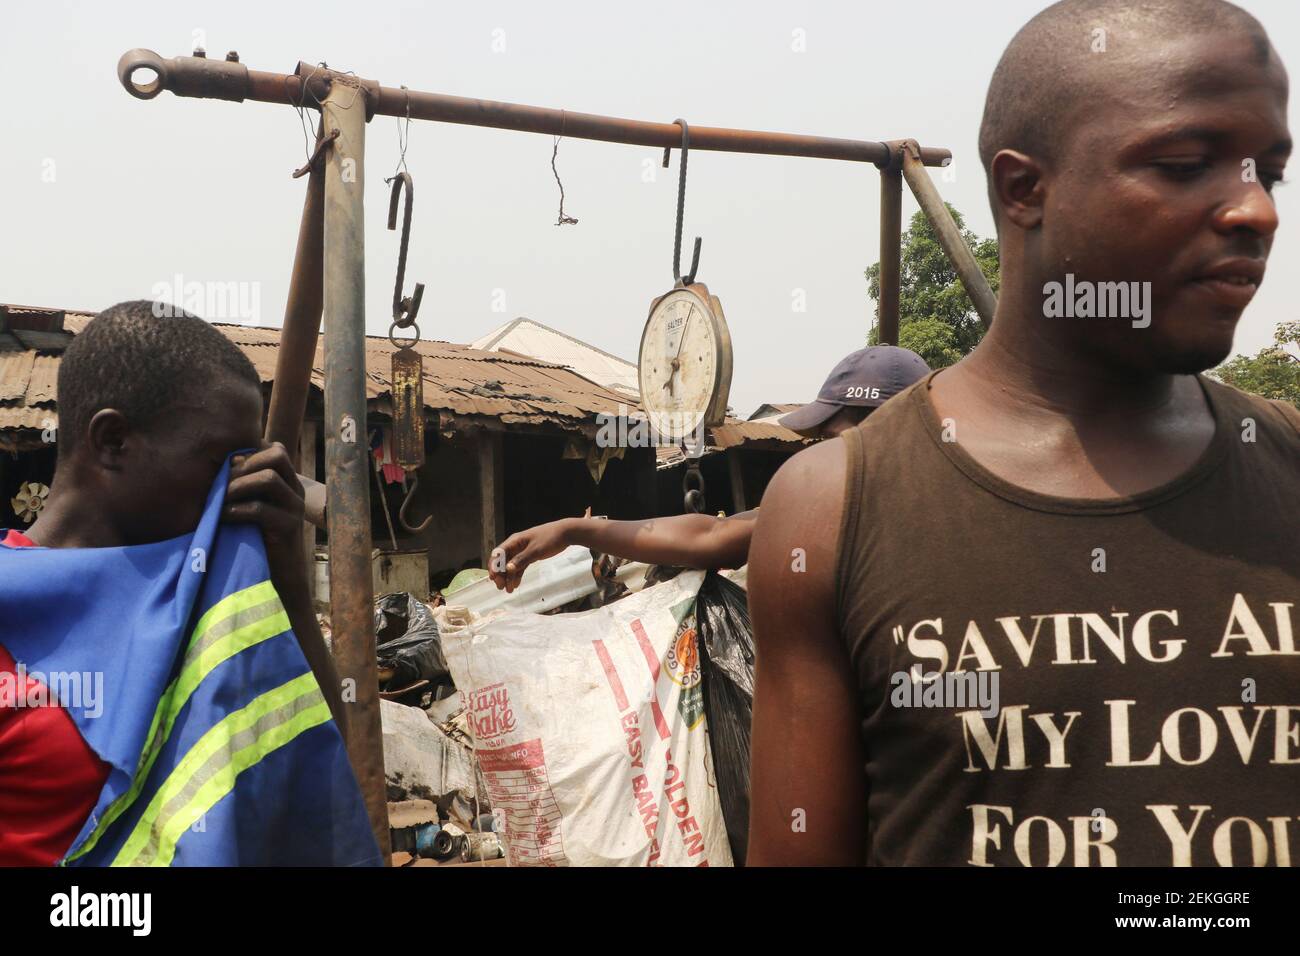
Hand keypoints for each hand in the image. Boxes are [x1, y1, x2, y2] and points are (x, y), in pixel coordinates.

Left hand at [224, 443, 306, 575]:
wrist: (280, 581)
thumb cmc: (257, 543)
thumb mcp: (251, 510)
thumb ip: (244, 490)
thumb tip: (214, 469)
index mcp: (289, 484)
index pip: (275, 449)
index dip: (248, 452)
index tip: (226, 468)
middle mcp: (296, 492)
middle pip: (277, 454)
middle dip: (243, 464)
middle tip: (220, 482)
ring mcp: (295, 509)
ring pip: (269, 478)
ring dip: (237, 485)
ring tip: (218, 499)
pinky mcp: (288, 529)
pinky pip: (260, 509)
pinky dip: (235, 510)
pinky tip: (220, 518)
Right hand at [488, 519, 572, 592]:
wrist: (565, 533)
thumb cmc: (549, 538)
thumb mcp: (535, 550)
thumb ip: (522, 559)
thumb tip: (508, 569)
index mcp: (514, 541)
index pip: (498, 553)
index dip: (493, 565)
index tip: (493, 577)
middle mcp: (516, 546)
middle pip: (503, 561)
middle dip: (500, 574)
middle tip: (501, 587)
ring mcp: (523, 551)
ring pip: (511, 565)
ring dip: (509, 577)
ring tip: (508, 590)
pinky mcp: (530, 555)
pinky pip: (520, 566)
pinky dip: (517, 575)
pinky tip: (516, 584)